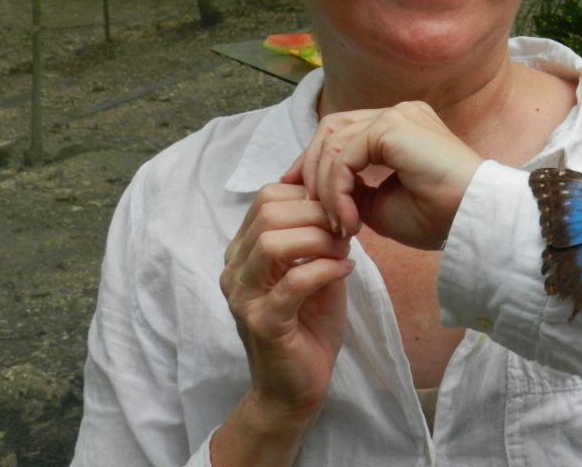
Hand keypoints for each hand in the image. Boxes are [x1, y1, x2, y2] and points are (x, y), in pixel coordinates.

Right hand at [220, 183, 353, 424]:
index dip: (307, 194)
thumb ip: (317, 236)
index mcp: (244, 251)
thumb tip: (338, 199)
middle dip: (316, 213)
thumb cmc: (309, 324)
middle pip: (268, 213)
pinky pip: (293, 283)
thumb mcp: (314, 268)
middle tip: (346, 228)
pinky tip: (345, 270)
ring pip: (273, 243)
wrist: (296, 387)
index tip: (339, 210)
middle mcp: (235, 269)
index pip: (266, 197)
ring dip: (318, 239)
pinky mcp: (263, 323)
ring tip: (344, 249)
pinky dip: (325, 269)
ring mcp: (244, 297)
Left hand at [283, 101, 483, 248]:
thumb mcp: (382, 205)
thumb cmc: (439, 216)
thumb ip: (355, 190)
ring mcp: (397, 115)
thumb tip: (323, 191)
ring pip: (333, 142)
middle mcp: (399, 114)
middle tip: (305, 205)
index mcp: (401, 128)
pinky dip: (337, 190)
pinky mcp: (393, 126)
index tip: (301, 193)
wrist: (474, 218)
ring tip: (338, 224)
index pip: (344, 132)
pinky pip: (344, 155)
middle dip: (310, 167)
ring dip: (325, 188)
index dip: (316, 161)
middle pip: (331, 128)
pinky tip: (349, 219)